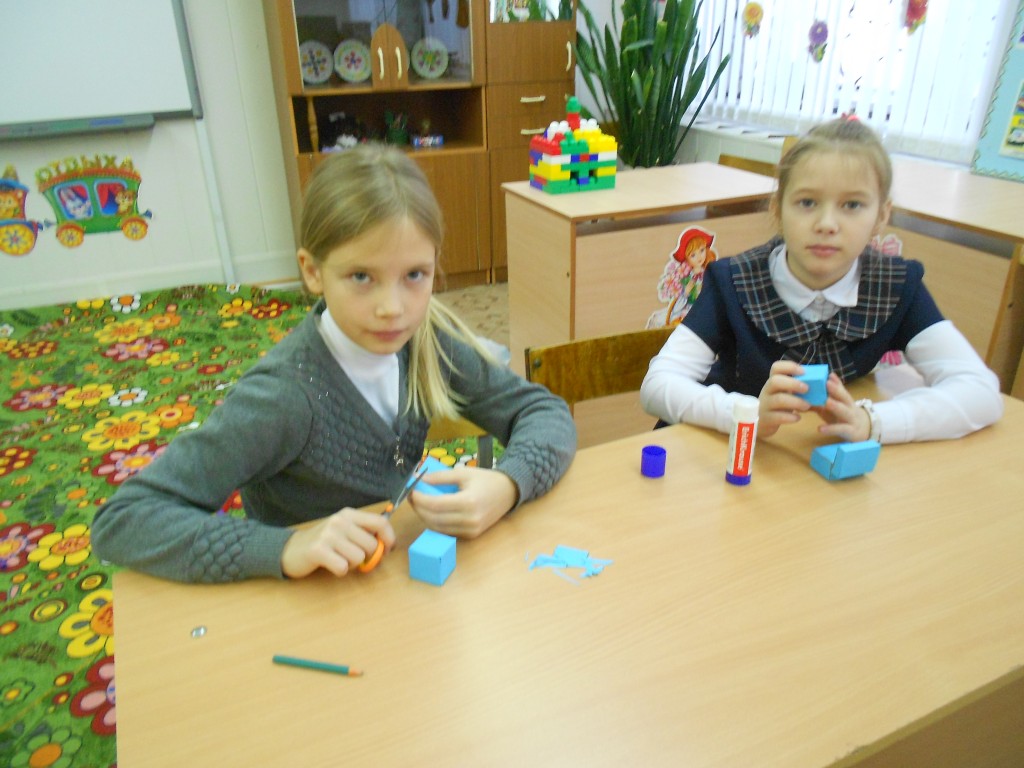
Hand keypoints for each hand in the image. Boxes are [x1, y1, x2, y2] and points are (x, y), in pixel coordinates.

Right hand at [280, 508, 394, 578]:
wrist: (290, 549)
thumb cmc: (323, 542)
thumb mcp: (344, 530)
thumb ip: (364, 533)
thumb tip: (388, 545)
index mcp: (348, 514)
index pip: (380, 522)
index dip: (389, 538)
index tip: (387, 549)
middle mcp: (339, 521)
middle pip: (372, 545)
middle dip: (369, 557)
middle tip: (355, 559)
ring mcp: (328, 535)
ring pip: (359, 558)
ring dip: (353, 565)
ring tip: (340, 559)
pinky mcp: (318, 550)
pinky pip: (343, 567)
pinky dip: (340, 571)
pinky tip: (331, 565)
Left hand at [409, 465, 518, 538]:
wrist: (509, 493)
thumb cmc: (486, 480)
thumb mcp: (464, 473)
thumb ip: (440, 477)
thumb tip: (419, 479)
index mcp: (469, 502)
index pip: (435, 505)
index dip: (419, 499)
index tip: (411, 490)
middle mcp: (470, 520)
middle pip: (434, 519)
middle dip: (418, 508)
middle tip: (411, 496)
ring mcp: (471, 530)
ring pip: (438, 528)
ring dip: (425, 516)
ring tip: (419, 503)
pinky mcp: (471, 536)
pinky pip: (447, 531)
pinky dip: (436, 522)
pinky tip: (432, 511)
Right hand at [757, 360, 812, 436]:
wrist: (762, 423)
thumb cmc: (779, 405)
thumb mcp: (786, 394)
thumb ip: (798, 388)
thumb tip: (821, 384)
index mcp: (773, 382)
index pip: (776, 368)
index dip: (789, 367)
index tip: (803, 372)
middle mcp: (767, 391)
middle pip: (775, 381)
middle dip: (793, 383)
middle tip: (807, 389)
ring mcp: (764, 405)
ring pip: (778, 399)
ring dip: (796, 401)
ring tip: (807, 406)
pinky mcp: (765, 419)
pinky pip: (777, 417)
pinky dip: (790, 417)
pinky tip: (798, 418)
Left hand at [813, 374, 871, 441]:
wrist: (863, 430)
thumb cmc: (842, 416)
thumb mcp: (833, 408)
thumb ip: (820, 400)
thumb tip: (803, 392)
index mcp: (845, 400)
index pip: (840, 389)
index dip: (835, 383)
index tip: (828, 375)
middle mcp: (849, 407)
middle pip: (845, 397)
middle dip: (836, 390)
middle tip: (827, 383)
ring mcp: (851, 419)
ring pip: (844, 411)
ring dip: (836, 406)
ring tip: (826, 402)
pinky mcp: (850, 431)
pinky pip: (840, 429)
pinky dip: (830, 429)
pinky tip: (820, 429)